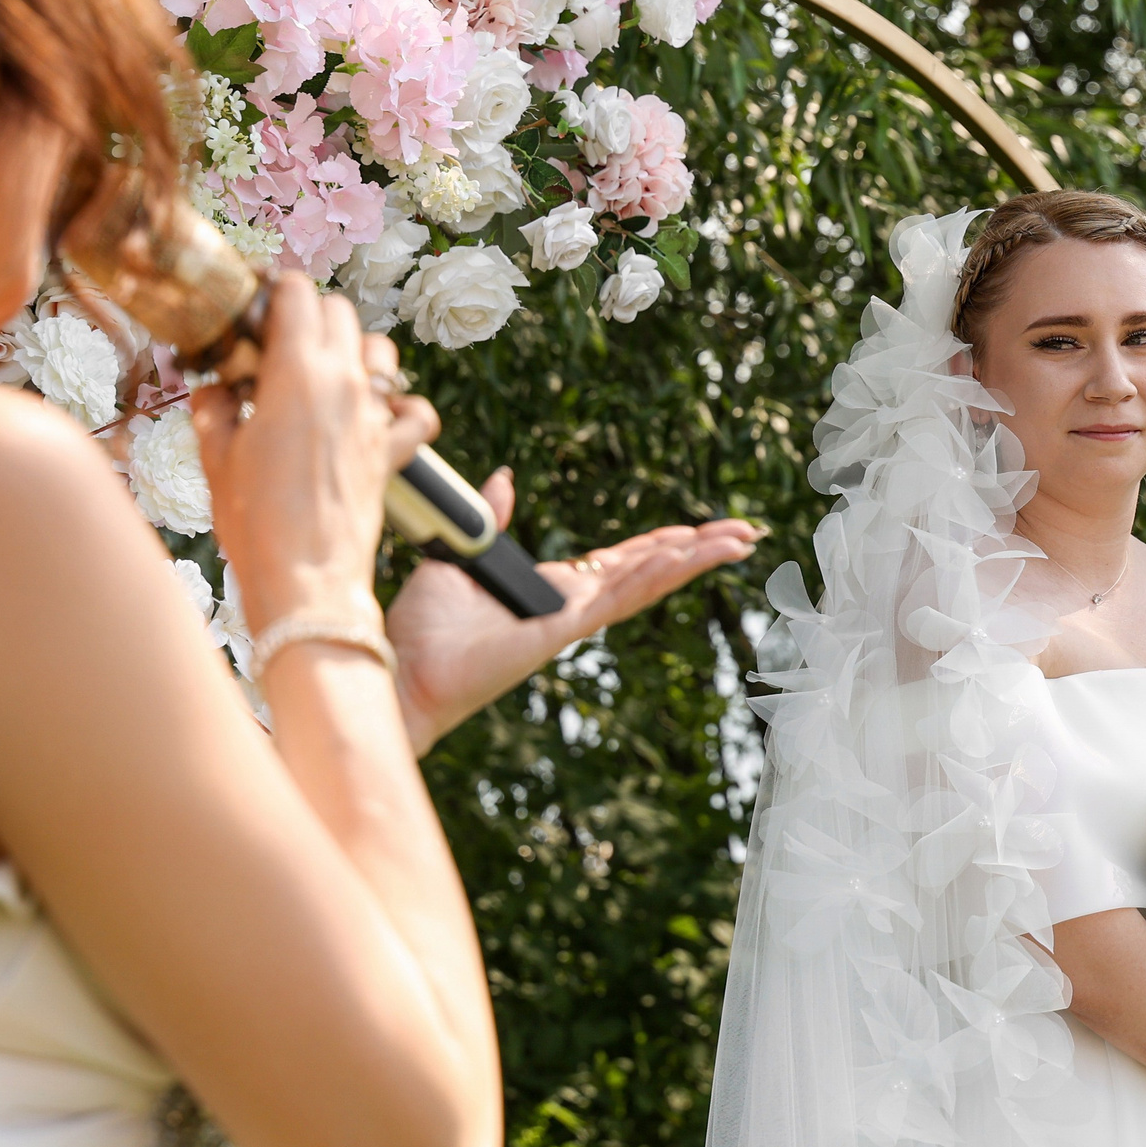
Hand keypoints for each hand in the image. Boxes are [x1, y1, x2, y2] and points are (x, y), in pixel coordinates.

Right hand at [194, 283, 436, 633]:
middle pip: (339, 312)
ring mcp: (374, 417)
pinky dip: (404, 406)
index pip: (296, 292)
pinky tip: (379, 415)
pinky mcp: (392, 452)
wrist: (305, 578)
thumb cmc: (255, 521)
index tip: (252, 307)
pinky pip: (417, 412)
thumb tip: (216, 388)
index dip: (272, 291)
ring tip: (320, 378)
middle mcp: (345, 383)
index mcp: (296, 371)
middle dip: (307, 316)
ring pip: (380, 351)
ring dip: (354, 351)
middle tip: (274, 346)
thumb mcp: (215, 456)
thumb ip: (215, 408)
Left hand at [385, 466, 759, 752]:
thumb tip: (503, 478)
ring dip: (694, 560)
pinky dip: (655, 575)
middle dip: (698, 550)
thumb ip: (492, 517)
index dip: (662, 543)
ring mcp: (571, 620)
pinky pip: (617, 598)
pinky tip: (687, 557)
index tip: (697, 529)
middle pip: (649, 570)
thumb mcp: (463, 553)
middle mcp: (571, 605)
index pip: (622, 561)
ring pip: (647, 584)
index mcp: (553, 590)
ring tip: (739, 541)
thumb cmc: (421, 627)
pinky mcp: (560, 630)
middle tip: (746, 532)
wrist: (400, 669)